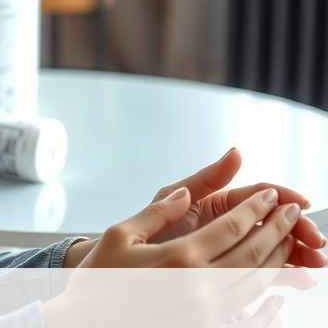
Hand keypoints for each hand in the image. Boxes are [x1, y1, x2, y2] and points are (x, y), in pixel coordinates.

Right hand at [45, 188, 302, 327]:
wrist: (87, 320)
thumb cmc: (98, 277)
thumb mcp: (119, 234)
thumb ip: (158, 213)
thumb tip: (188, 194)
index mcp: (179, 257)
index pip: (232, 227)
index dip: (257, 209)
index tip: (273, 197)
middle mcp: (199, 286)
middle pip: (253, 253)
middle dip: (277, 228)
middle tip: (293, 212)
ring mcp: (206, 312)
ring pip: (256, 282)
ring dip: (278, 258)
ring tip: (288, 239)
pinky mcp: (205, 327)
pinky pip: (247, 314)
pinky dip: (268, 302)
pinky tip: (277, 291)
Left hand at [149, 148, 326, 267]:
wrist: (123, 267)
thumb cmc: (144, 231)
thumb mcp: (171, 199)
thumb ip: (205, 179)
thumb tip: (237, 152)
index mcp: (217, 203)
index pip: (259, 196)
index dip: (283, 199)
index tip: (302, 205)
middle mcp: (228, 226)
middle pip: (273, 224)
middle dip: (297, 230)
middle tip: (317, 242)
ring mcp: (230, 251)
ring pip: (273, 250)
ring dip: (296, 255)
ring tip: (314, 265)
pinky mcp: (229, 275)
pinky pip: (260, 274)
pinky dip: (282, 276)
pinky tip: (299, 279)